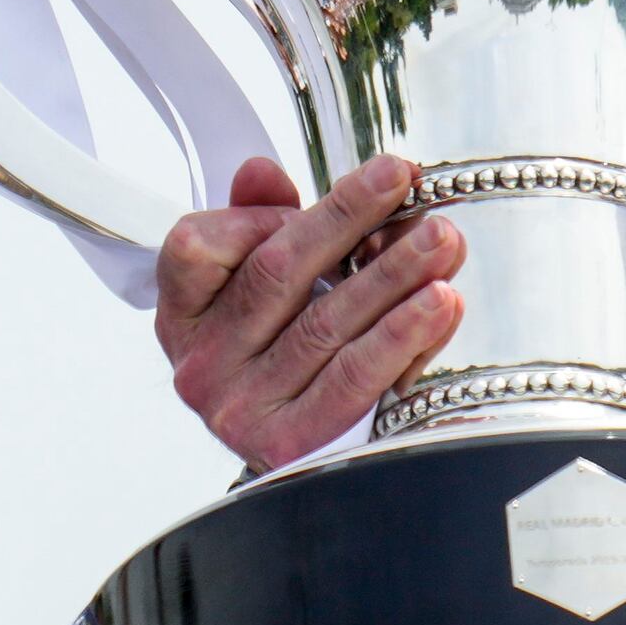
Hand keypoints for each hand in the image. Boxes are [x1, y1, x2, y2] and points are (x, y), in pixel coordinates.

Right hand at [156, 154, 462, 466]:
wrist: (301, 452)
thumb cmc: (285, 350)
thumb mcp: (261, 283)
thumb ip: (260, 223)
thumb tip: (261, 172)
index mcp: (184, 314)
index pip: (196, 250)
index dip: (261, 214)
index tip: (319, 189)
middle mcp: (201, 361)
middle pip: (277, 276)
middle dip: (347, 221)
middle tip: (402, 184)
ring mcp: (239, 406)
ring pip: (324, 325)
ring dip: (391, 276)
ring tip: (440, 240)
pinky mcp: (288, 443)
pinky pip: (354, 379)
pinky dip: (402, 337)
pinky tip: (441, 302)